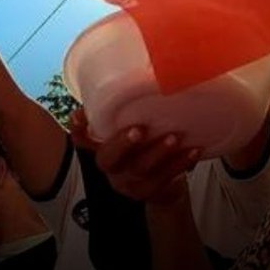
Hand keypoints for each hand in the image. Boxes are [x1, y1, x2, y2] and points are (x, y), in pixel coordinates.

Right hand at [73, 111, 202, 204]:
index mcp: (102, 147)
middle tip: (139, 130)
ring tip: (174, 138)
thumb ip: (132, 113)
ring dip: (158, 152)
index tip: (79, 117)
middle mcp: (111, 166)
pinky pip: (163, 180)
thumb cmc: (147, 149)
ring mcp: (128, 182)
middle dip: (122, 144)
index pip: (81, 139)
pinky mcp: (148, 192)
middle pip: (107, 158)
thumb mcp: (137, 130)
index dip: (77, 130)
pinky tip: (192, 151)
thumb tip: (145, 76)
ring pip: (140, 169)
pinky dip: (179, 164)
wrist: (164, 188)